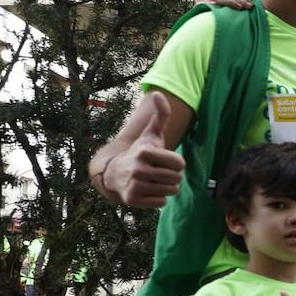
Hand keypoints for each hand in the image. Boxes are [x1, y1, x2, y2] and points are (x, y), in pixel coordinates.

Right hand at [101, 91, 185, 207]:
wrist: (115, 173)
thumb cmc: (141, 153)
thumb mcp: (151, 135)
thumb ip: (160, 116)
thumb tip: (158, 93)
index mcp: (145, 152)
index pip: (180, 164)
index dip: (176, 163)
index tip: (164, 160)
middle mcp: (138, 169)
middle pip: (177, 178)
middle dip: (172, 176)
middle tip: (159, 172)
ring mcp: (135, 185)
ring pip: (171, 191)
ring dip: (167, 187)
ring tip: (154, 180)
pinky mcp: (133, 200)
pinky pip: (162, 202)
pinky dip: (158, 198)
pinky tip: (147, 190)